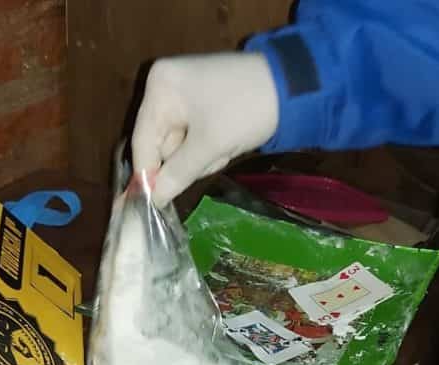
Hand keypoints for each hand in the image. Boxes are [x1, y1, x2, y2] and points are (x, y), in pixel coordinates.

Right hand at [132, 52, 278, 206]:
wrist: (296, 87)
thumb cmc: (246, 110)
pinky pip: (196, 136)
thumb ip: (179, 173)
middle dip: (188, 160)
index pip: (143, 140)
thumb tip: (155, 199)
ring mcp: (185, 93)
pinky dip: (211, 146)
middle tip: (213, 158)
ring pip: (181, 144)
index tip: (153, 204)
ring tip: (227, 146)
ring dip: (202, 156)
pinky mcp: (203, 103)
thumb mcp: (211, 145)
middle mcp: (166, 87)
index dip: (148, 173)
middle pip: (162, 143)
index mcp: (160, 87)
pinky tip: (231, 141)